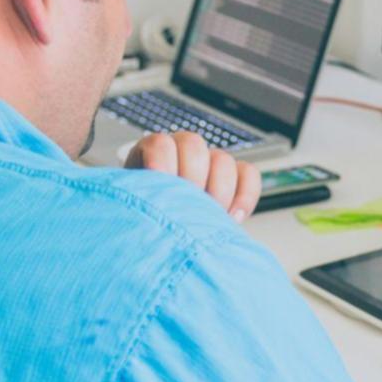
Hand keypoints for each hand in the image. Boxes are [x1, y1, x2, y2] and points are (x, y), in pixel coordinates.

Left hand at [125, 131, 260, 220]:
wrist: (163, 237)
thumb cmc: (145, 222)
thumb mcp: (133, 209)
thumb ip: (139, 201)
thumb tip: (149, 205)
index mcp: (151, 154)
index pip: (160, 143)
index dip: (161, 162)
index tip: (159, 185)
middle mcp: (181, 153)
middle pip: (193, 145)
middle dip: (191, 178)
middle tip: (186, 206)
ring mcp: (209, 164)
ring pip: (222, 159)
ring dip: (217, 191)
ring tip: (208, 217)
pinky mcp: (234, 179)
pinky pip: (248, 174)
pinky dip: (244, 195)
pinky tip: (231, 217)